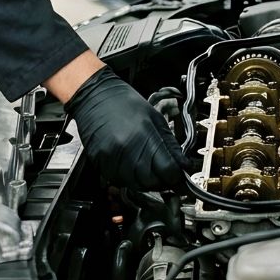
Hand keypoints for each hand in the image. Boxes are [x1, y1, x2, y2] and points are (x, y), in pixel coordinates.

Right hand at [64, 66, 185, 189]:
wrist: (94, 95)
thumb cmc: (123, 102)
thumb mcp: (155, 117)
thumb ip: (171, 144)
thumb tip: (184, 165)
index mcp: (145, 135)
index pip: (168, 172)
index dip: (176, 177)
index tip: (178, 177)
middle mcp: (127, 148)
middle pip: (152, 183)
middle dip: (160, 180)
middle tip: (160, 170)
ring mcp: (112, 157)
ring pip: (135, 185)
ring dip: (142, 180)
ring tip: (142, 163)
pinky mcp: (100, 162)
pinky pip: (118, 180)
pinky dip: (126, 176)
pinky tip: (127, 162)